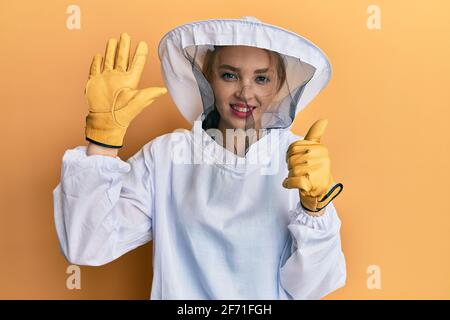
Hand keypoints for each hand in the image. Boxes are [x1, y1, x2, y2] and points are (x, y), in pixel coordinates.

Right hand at [85, 32, 167, 147]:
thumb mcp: (139, 102)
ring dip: (111, 50)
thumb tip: (165, 90)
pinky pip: (95, 68)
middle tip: (125, 35)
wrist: (105, 122)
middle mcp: (118, 78)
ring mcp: (106, 79)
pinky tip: (99, 54)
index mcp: (130, 80)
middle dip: (124, 46)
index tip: (142, 43)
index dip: (139, 53)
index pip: (136, 63)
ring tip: (113, 40)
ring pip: (109, 60)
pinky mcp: (95, 82)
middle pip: (122, 58)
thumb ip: (150, 94)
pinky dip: (97, 61)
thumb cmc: (123, 114)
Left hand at [282, 119, 342, 214]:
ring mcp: (317, 170)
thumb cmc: (315, 169)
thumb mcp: (315, 150)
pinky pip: (293, 181)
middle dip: (291, 167)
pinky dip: (289, 184)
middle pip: (291, 159)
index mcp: (320, 148)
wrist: (321, 191)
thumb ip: (315, 135)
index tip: (296, 160)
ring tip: (299, 178)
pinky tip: (291, 184)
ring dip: (291, 176)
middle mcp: (321, 157)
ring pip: (292, 170)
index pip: (293, 147)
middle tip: (299, 171)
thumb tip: (324, 119)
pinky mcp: (312, 183)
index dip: (290, 155)